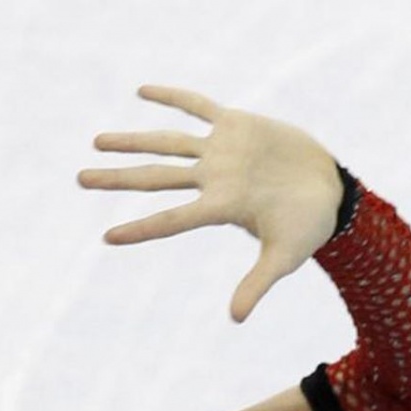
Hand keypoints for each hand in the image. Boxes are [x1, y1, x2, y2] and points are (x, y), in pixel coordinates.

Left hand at [78, 86, 342, 321]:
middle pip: (156, 177)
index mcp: (220, 208)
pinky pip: (198, 107)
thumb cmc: (307, 228)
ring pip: (167, 142)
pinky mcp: (236, 125)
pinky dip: (174, 98)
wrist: (329, 193)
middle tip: (81, 179)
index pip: (171, 220)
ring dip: (133, 140)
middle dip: (119, 178)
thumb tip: (235, 319)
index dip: (141, 228)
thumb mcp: (284, 258)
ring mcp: (221, 151)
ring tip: (97, 141)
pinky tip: (142, 91)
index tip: (107, 238)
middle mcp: (213, 179)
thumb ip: (257, 284)